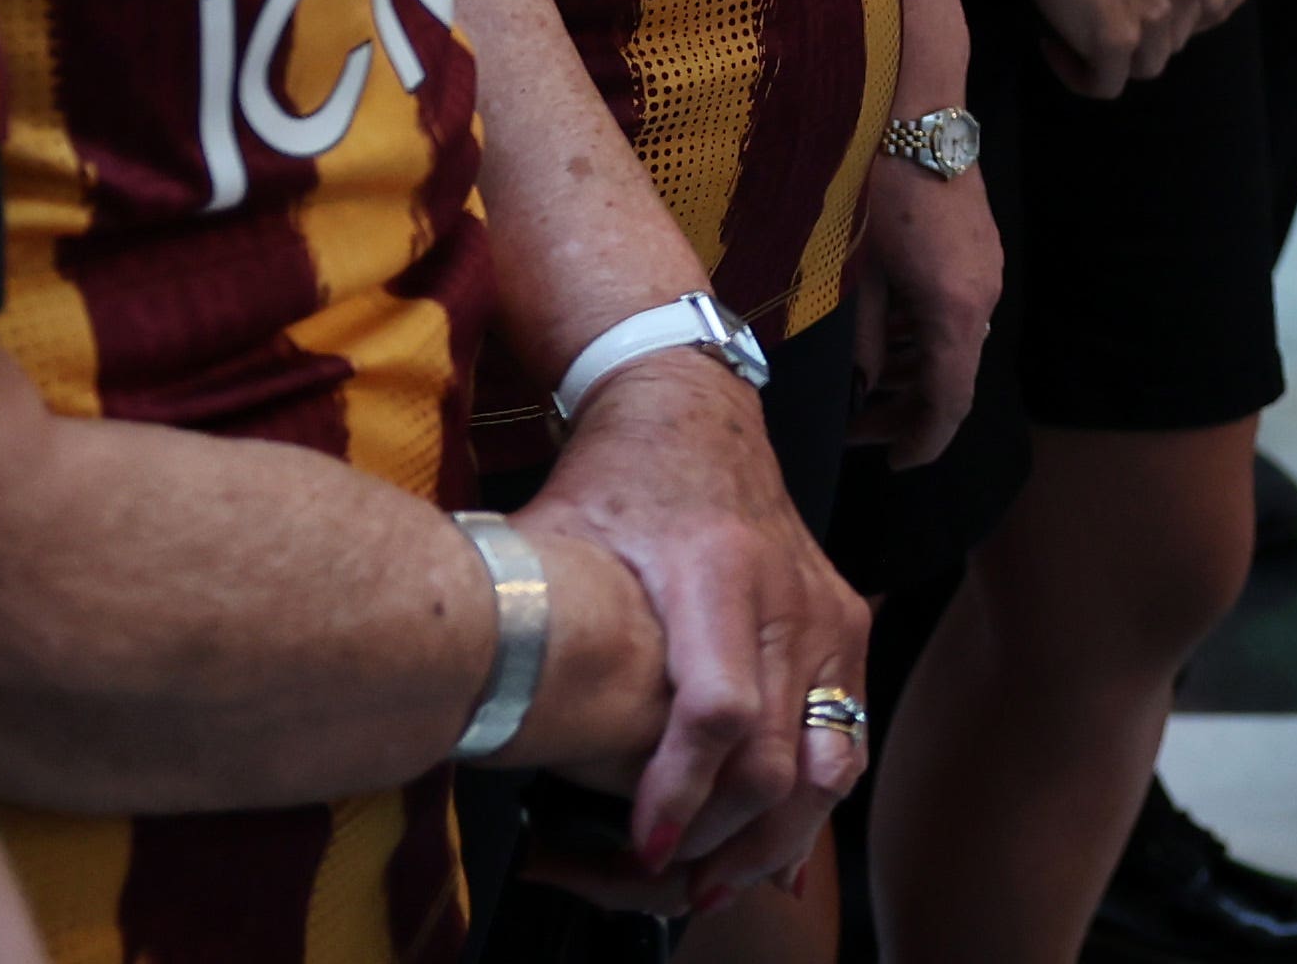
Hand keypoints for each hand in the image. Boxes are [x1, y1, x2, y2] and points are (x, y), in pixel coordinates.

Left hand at [518, 345, 869, 907]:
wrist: (692, 413)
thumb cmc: (614, 479)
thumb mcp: (552, 537)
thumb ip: (516, 614)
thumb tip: (450, 698)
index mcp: (716, 567)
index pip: (717, 711)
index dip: (679, 792)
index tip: (640, 847)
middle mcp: (788, 595)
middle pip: (777, 759)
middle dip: (718, 838)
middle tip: (657, 881)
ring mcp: (830, 614)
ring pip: (827, 765)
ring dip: (769, 838)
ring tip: (707, 882)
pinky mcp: (846, 627)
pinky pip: (846, 738)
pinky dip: (808, 806)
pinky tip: (766, 853)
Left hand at [848, 156, 998, 464]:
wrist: (917, 107)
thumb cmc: (878, 185)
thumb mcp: (858, 272)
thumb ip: (861, 341)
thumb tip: (858, 391)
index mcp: (955, 309)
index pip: (950, 401)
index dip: (923, 442)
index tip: (894, 467)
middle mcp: (984, 295)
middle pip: (954, 377)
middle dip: (907, 412)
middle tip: (857, 430)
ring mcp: (986, 269)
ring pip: (955, 344)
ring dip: (914, 373)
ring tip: (864, 389)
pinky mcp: (978, 247)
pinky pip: (957, 311)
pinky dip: (923, 338)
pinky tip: (884, 337)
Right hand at [990, 0, 1223, 97]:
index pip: (1204, 10)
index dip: (1168, 17)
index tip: (1131, 7)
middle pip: (1171, 40)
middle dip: (1138, 36)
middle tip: (1096, 20)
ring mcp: (1155, 20)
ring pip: (1142, 67)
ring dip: (1110, 59)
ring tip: (1072, 37)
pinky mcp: (1115, 42)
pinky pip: (1104, 84)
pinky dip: (1078, 75)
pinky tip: (1053, 46)